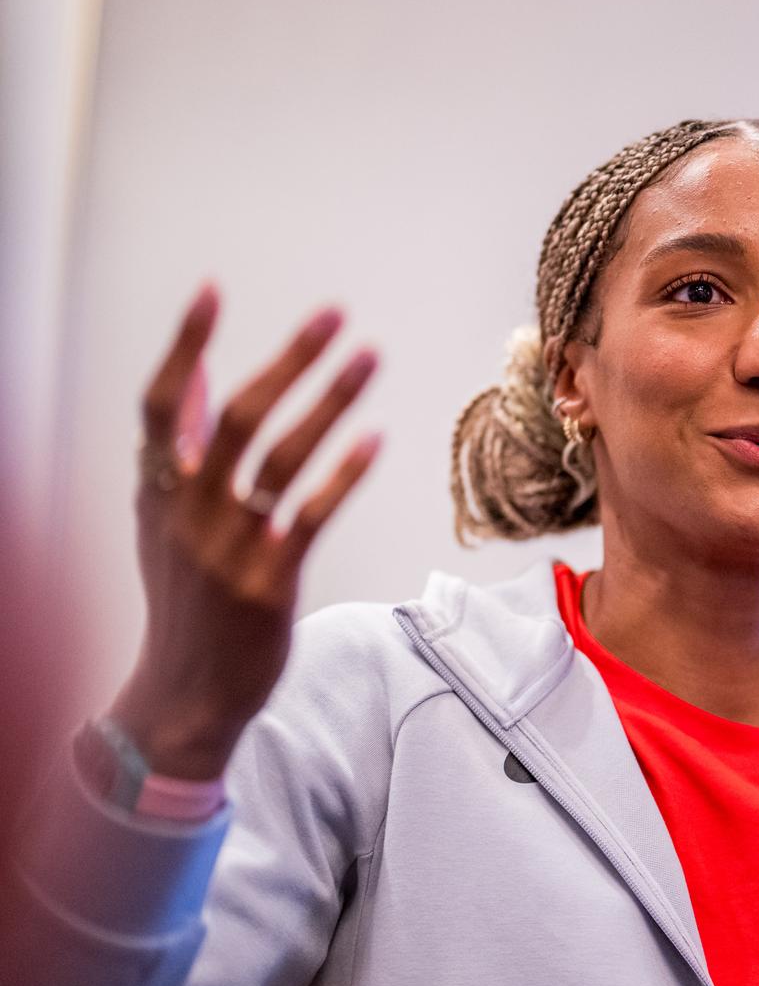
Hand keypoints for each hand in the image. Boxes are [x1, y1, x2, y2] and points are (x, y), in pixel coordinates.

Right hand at [105, 284, 382, 779]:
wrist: (186, 694)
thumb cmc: (186, 600)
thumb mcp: (165, 523)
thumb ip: (182, 452)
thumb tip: (201, 379)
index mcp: (156, 492)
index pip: (163, 403)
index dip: (185, 345)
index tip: (212, 291)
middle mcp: (186, 513)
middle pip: (237, 417)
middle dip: (288, 360)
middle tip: (333, 315)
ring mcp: (226, 549)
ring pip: (282, 458)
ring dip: (331, 401)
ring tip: (370, 357)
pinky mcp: (267, 583)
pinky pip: (308, 517)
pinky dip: (343, 474)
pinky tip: (374, 439)